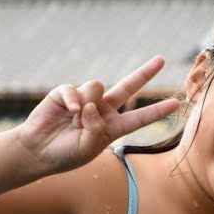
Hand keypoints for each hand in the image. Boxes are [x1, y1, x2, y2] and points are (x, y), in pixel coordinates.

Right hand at [15, 56, 180, 172]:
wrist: (37, 150)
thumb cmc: (65, 154)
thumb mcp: (87, 148)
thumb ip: (95, 128)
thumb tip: (92, 104)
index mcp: (112, 127)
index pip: (139, 118)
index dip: (156, 111)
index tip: (175, 103)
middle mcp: (102, 110)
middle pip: (128, 87)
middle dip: (145, 72)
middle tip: (162, 59)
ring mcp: (85, 100)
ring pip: (98, 86)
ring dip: (88, 102)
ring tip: (75, 119)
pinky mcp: (67, 93)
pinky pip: (76, 89)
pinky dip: (72, 99)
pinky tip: (68, 111)